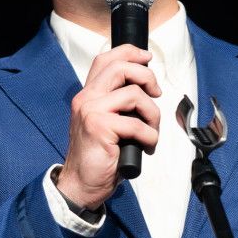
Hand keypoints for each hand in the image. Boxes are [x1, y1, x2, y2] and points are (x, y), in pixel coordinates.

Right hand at [56, 44, 160, 208]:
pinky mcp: (99, 127)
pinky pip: (136, 123)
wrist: (82, 184)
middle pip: (121, 68)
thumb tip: (147, 91)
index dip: (130, 53)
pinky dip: (150, 136)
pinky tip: (146, 146)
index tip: (147, 59)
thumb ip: (118, 105)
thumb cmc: (99, 158)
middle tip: (156, 94)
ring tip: (151, 132)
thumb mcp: (107, 125)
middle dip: (147, 77)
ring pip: (134, 94)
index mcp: (88, 95)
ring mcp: (91, 112)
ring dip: (153, 115)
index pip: (106, 59)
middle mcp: (86, 99)